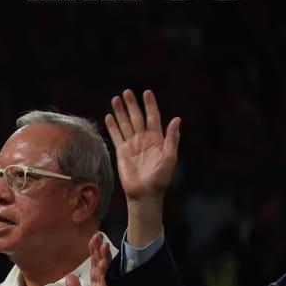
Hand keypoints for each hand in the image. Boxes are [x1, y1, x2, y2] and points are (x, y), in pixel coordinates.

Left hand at [64, 232, 117, 285]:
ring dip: (104, 262)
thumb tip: (69, 276)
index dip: (94, 254)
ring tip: (103, 247)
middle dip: (100, 252)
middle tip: (98, 236)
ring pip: (105, 276)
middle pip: (101, 268)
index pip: (95, 268)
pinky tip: (103, 269)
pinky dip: (104, 280)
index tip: (93, 239)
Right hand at [105, 90, 179, 248]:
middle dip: (132, 105)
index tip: (146, 93)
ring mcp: (132, 145)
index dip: (150, 105)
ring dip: (120, 112)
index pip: (153, 117)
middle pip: (137, 117)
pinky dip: (112, 126)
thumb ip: (172, 139)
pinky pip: (116, 136)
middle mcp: (144, 139)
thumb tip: (176, 119)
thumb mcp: (170, 157)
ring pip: (125, 124)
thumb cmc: (160, 178)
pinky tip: (109, 116)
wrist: (145, 193)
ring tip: (115, 99)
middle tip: (127, 92)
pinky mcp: (121, 152)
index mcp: (157, 139)